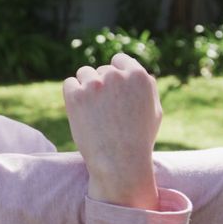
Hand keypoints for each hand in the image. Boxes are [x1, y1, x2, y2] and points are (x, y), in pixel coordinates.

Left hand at [63, 53, 161, 209]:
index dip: (116, 73)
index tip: (112, 88)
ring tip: (94, 112)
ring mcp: (94, 84)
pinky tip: (81, 112)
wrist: (119, 163)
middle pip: (101, 70)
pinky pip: (69, 84)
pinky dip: (72, 95)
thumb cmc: (138, 140)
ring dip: (86, 87)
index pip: (120, 60)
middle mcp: (117, 76)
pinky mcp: (75, 95)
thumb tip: (134, 70)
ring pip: (84, 74)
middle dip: (102, 86)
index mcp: (139, 76)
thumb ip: (145, 87)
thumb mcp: (153, 110)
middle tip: (106, 112)